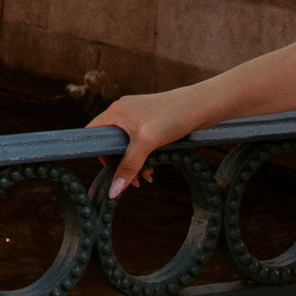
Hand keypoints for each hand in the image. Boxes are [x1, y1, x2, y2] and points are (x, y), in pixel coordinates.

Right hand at [87, 90, 204, 197]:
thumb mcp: (147, 143)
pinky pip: (140, 142)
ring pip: (128, 144)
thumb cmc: (173, 117)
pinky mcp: (152, 121)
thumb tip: (114, 191)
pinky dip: (145, 156)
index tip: (110, 171)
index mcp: (116, 111)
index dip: (97, 153)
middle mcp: (124, 111)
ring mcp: (139, 115)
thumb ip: (129, 166)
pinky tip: (155, 167)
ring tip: (148, 178)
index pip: (93, 133)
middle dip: (121, 163)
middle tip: (134, 182)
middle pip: (112, 142)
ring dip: (135, 163)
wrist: (202, 105)